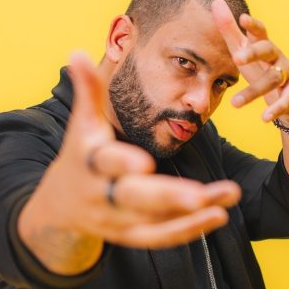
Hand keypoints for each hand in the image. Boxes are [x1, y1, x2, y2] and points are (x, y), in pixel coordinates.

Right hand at [19, 52, 240, 264]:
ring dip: (192, 212)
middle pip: (134, 199)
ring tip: (228, 195)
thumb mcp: (81, 124)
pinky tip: (219, 215)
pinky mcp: (130, 236)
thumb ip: (87, 90)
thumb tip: (78, 52)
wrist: (60, 206)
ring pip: (155, 219)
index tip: (145, 163)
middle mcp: (101, 195)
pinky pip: (161, 236)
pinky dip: (189, 229)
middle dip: (166, 197)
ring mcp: (115, 219)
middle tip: (199, 194)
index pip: (105, 163)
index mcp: (88, 162)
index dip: (122, 163)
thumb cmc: (79, 154)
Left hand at [211, 0, 288, 124]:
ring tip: (234, 103)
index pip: (260, 32)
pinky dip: (276, 109)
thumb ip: (229, 30)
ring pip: (272, 79)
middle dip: (253, 54)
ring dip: (253, 91)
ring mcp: (288, 75)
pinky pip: (286, 100)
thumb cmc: (261, 68)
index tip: (242, 18)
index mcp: (264, 45)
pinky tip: (265, 118)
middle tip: (236, 59)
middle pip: (268, 50)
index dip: (253, 25)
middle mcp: (278, 57)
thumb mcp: (243, 50)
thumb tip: (216, 2)